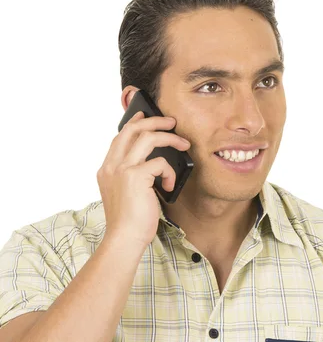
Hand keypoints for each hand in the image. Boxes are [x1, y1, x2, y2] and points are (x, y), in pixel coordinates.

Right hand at [96, 111, 190, 247]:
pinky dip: (169, 172)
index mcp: (107, 169)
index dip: (134, 123)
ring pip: (148, 137)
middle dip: (154, 120)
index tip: (145, 115)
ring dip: (170, 138)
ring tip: (184, 144)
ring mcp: (121, 170)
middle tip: (172, 122)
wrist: (124, 238)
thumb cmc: (131, 221)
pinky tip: (169, 185)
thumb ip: (135, 175)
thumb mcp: (128, 193)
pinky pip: (160, 162)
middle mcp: (111, 166)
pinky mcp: (135, 176)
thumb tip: (156, 162)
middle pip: (133, 129)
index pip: (120, 137)